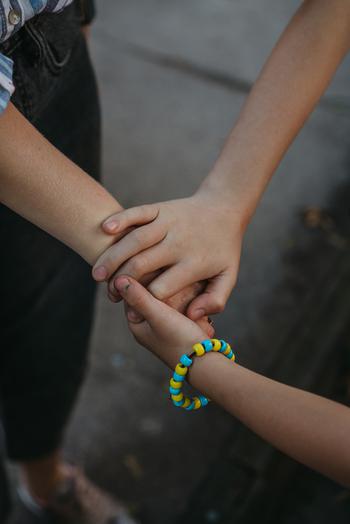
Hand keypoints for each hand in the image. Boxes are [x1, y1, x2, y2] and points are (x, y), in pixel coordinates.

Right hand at [92, 188, 244, 319]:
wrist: (225, 208)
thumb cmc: (224, 248)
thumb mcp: (228, 276)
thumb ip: (215, 300)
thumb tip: (192, 316)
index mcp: (195, 262)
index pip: (163, 287)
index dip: (145, 303)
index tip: (133, 314)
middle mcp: (179, 241)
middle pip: (143, 263)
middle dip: (122, 282)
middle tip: (109, 296)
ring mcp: (169, 222)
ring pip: (135, 240)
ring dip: (113, 257)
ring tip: (97, 274)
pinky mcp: (161, 208)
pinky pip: (138, 212)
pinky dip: (121, 219)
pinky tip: (105, 229)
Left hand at [115, 276, 207, 367]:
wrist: (207, 363)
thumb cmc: (181, 340)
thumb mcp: (158, 315)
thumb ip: (139, 297)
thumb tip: (118, 279)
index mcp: (137, 323)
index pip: (133, 292)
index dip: (144, 277)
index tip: (159, 268)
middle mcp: (148, 326)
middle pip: (150, 294)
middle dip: (165, 287)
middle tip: (178, 280)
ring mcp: (164, 326)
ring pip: (168, 298)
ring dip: (179, 294)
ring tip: (190, 294)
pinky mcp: (180, 326)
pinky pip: (181, 306)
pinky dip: (188, 301)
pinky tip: (197, 299)